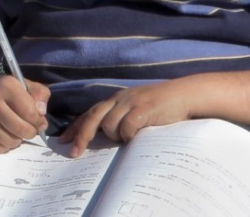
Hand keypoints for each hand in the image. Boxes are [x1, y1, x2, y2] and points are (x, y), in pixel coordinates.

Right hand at [0, 75, 50, 153]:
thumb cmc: (9, 93)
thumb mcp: (28, 86)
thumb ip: (41, 96)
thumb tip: (41, 117)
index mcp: (7, 87)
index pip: (30, 113)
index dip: (39, 121)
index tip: (39, 121)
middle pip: (20, 129)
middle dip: (30, 132)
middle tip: (30, 129)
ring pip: (10, 141)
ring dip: (18, 140)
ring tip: (17, 132)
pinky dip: (6, 146)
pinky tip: (6, 136)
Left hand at [64, 78, 207, 156]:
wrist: (185, 95)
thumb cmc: (162, 107)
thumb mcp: (137, 110)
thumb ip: (122, 119)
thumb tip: (106, 139)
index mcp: (116, 100)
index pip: (89, 113)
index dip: (76, 127)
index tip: (64, 141)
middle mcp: (119, 98)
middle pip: (92, 117)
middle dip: (81, 136)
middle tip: (74, 154)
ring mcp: (131, 102)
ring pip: (108, 124)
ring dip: (115, 136)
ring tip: (129, 138)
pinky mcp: (143, 108)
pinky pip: (126, 126)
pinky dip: (128, 135)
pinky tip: (137, 137)